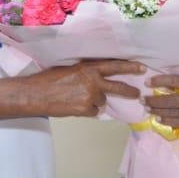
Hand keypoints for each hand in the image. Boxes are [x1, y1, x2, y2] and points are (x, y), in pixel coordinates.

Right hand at [29, 60, 143, 117]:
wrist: (36, 94)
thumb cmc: (50, 80)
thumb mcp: (71, 69)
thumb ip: (87, 74)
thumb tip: (99, 81)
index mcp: (89, 68)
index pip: (114, 66)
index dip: (129, 67)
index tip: (142, 67)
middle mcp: (93, 80)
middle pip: (118, 87)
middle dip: (130, 91)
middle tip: (138, 94)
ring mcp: (91, 95)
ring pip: (101, 101)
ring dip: (93, 102)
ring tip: (75, 98)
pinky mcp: (86, 109)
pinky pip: (93, 112)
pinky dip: (86, 111)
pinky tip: (73, 106)